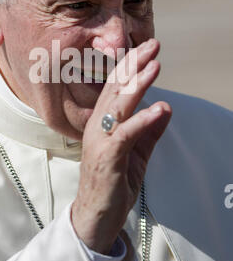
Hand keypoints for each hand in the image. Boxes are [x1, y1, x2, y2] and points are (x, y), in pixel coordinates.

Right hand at [71, 39, 171, 253]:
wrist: (95, 215)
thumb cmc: (113, 181)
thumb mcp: (137, 152)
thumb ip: (150, 130)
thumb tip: (166, 106)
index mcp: (103, 122)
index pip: (117, 87)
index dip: (131, 66)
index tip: (148, 49)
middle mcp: (98, 126)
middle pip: (116, 89)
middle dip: (135, 65)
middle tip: (153, 44)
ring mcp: (100, 140)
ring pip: (119, 106)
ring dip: (137, 84)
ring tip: (155, 66)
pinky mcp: (107, 158)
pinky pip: (125, 134)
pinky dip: (142, 120)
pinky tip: (159, 108)